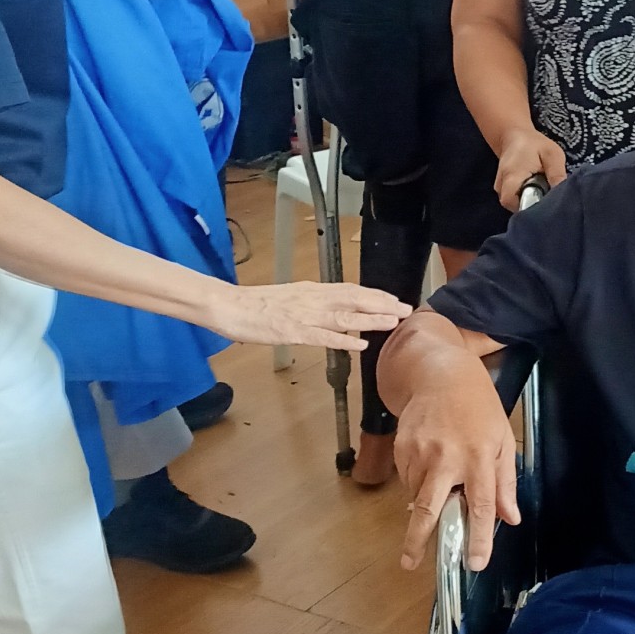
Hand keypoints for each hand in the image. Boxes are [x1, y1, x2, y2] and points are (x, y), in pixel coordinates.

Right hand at [210, 281, 407, 349]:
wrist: (228, 305)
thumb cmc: (255, 305)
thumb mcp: (289, 298)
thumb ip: (311, 303)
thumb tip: (330, 309)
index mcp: (312, 290)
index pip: (350, 290)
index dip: (374, 294)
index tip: (394, 299)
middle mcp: (313, 299)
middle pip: (354, 299)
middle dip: (382, 304)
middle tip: (406, 309)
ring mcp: (304, 315)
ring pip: (344, 316)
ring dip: (370, 319)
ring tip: (393, 322)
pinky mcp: (293, 331)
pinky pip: (323, 336)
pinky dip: (343, 339)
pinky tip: (360, 343)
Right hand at [395, 371, 518, 571]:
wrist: (441, 375)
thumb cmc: (478, 407)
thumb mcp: (502, 439)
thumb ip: (505, 482)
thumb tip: (510, 518)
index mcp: (480, 457)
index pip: (481, 506)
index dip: (479, 538)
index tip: (476, 562)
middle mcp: (448, 458)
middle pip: (431, 508)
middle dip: (418, 539)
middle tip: (410, 562)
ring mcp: (420, 453)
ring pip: (418, 495)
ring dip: (426, 502)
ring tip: (439, 481)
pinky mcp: (402, 448)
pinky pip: (407, 478)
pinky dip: (417, 481)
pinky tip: (429, 462)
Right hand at [494, 128, 567, 210]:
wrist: (514, 137)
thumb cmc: (534, 144)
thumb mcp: (551, 154)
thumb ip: (557, 173)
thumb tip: (564, 194)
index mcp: (512, 177)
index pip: (518, 205)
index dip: (535, 209)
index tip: (550, 205)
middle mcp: (501, 187)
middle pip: (518, 209)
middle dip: (535, 207)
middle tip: (549, 199)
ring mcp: (500, 190)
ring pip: (516, 207)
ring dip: (531, 203)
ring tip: (543, 193)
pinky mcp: (502, 191)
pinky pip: (515, 202)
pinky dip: (526, 199)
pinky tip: (536, 192)